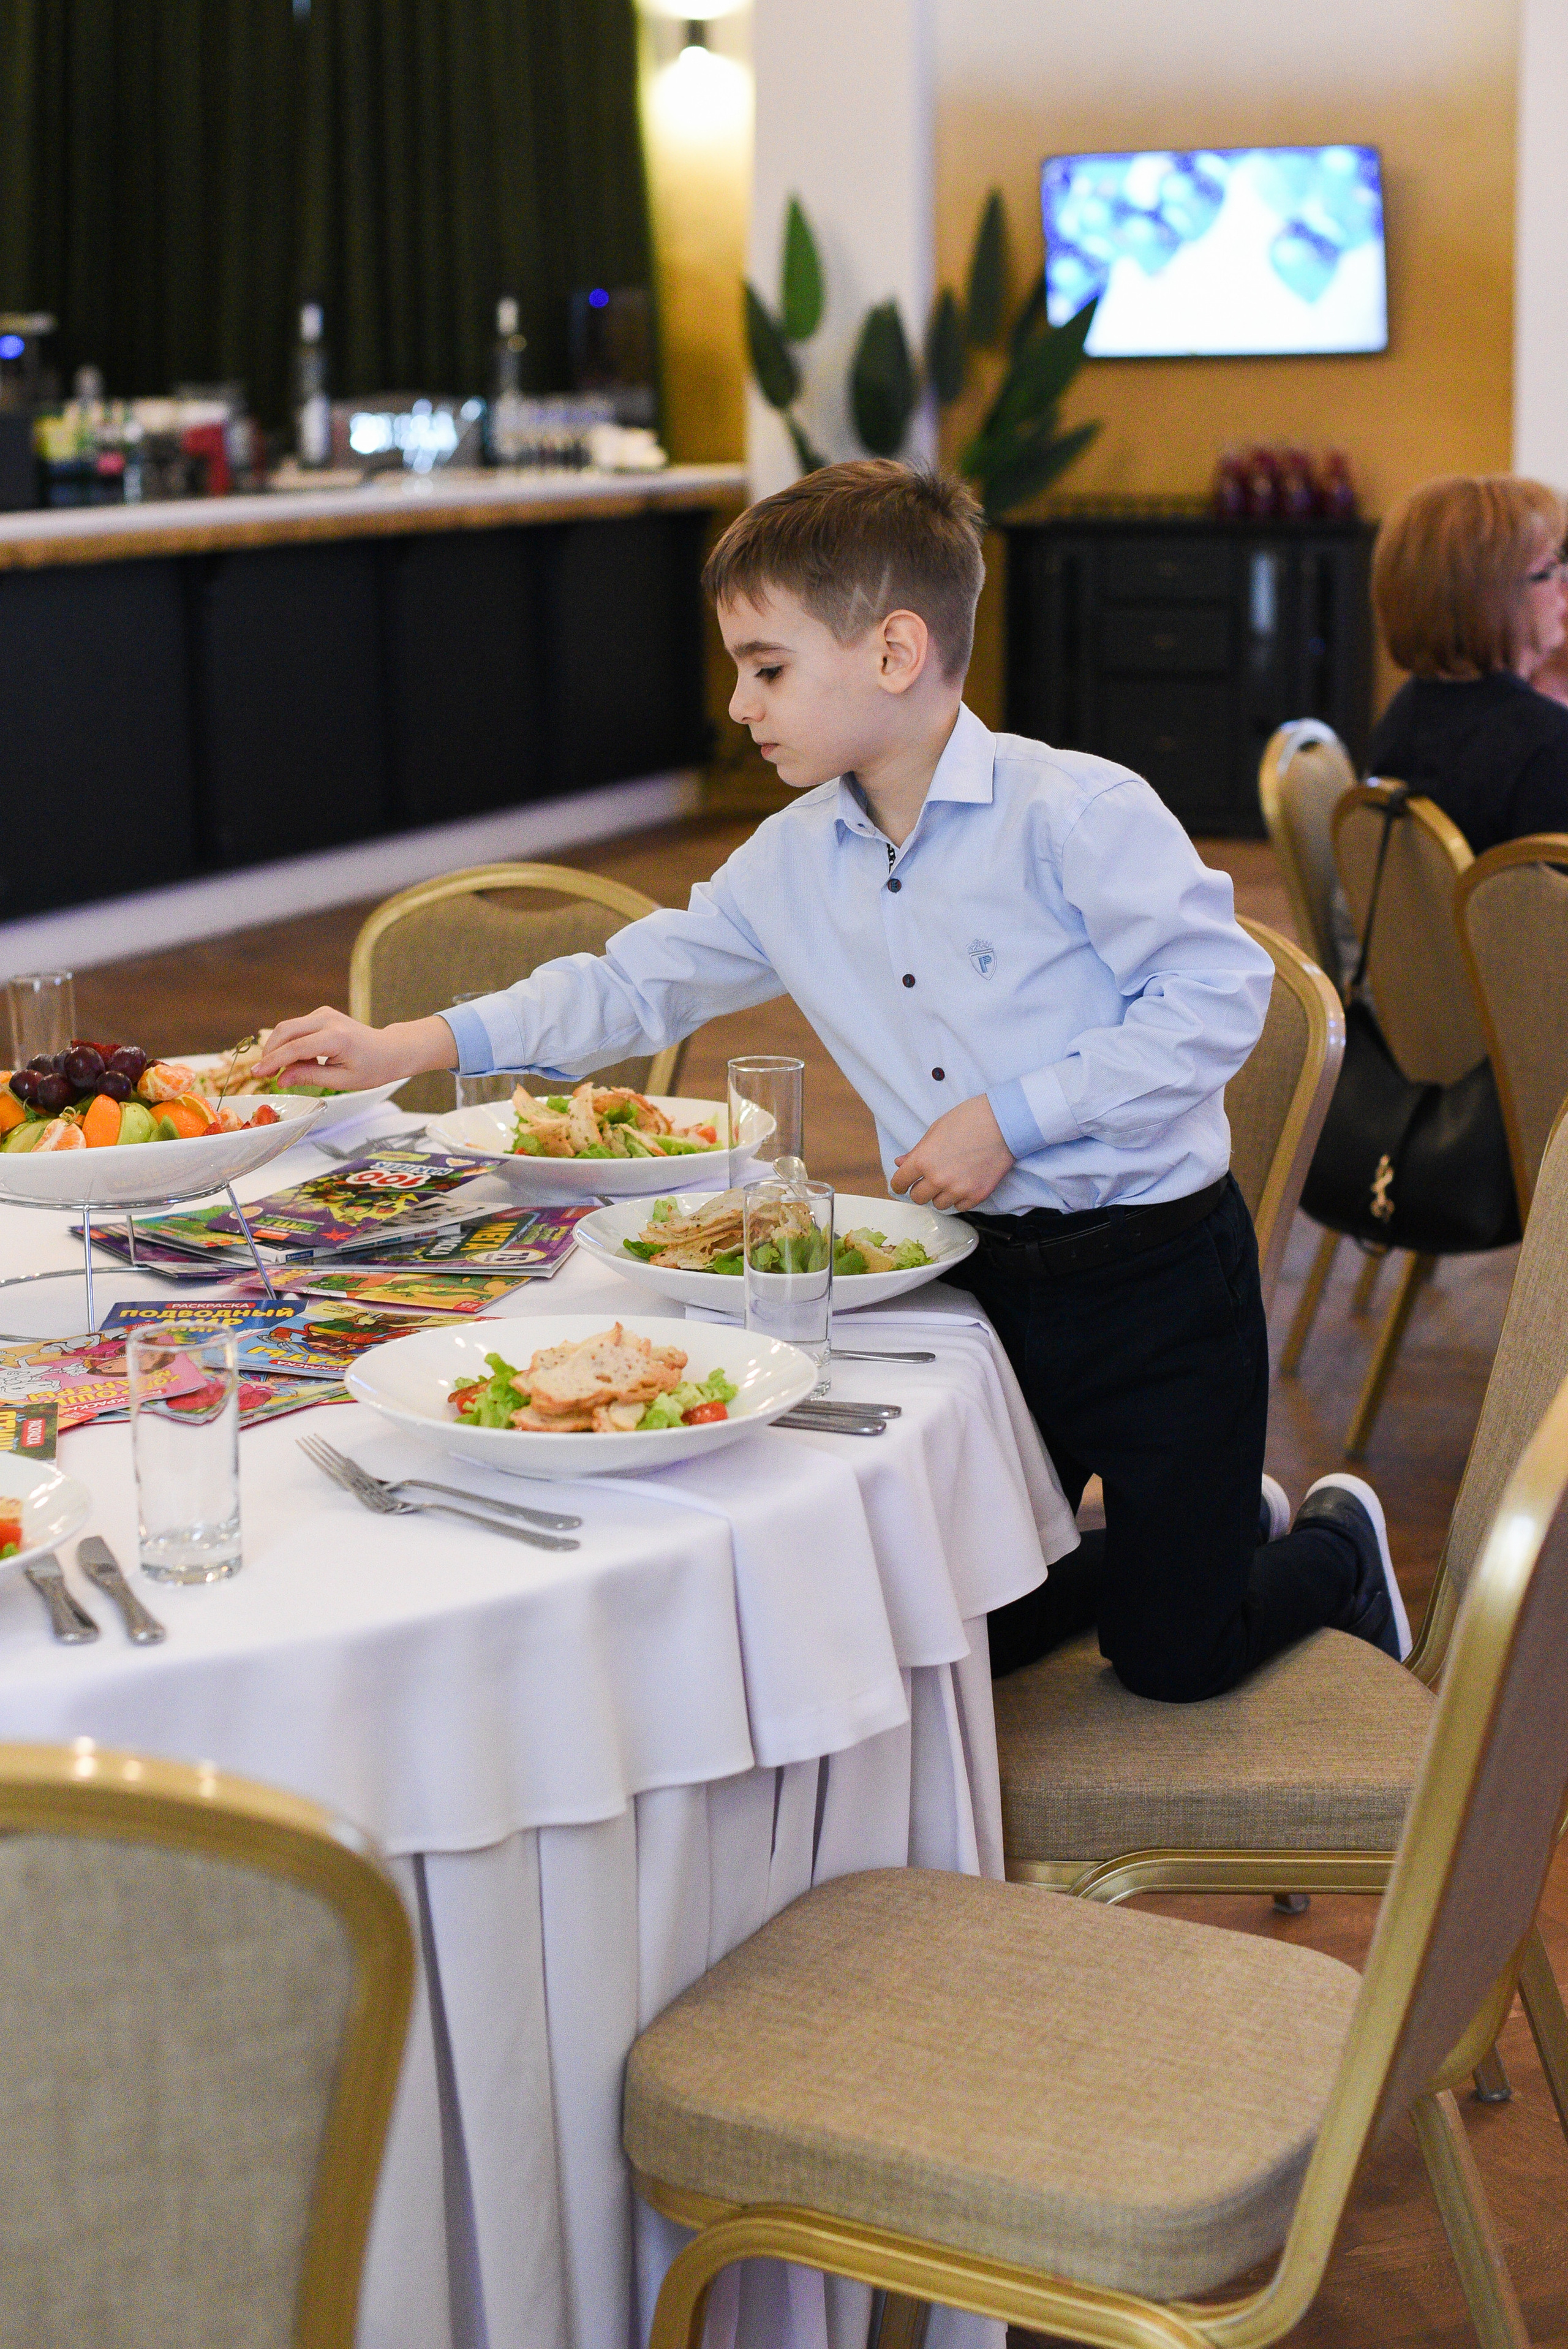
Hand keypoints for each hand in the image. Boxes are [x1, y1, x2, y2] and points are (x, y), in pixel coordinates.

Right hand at [251, 1008, 458, 1093]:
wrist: (389, 1050)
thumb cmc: (372, 1069)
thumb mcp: (342, 1081)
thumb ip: (309, 1077)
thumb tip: (280, 1079)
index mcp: (336, 1038)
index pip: (295, 1048)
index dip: (273, 1061)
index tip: (256, 1073)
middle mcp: (328, 1019)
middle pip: (285, 1031)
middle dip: (270, 1052)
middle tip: (263, 1074)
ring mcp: (324, 1013)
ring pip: (287, 1027)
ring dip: (279, 1049)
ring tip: (287, 1070)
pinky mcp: (321, 1013)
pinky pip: (296, 1028)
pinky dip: (290, 1044)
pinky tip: (301, 1061)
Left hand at [890, 1094, 1012, 1211]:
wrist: (1003, 1123)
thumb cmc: (968, 1120)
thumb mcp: (936, 1130)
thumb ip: (917, 1151)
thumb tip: (900, 1163)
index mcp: (923, 1160)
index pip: (899, 1183)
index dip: (899, 1184)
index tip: (902, 1185)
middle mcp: (938, 1178)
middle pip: (918, 1198)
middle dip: (921, 1190)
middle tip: (929, 1181)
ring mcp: (958, 1189)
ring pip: (939, 1205)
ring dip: (941, 1195)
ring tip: (951, 1180)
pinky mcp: (977, 1195)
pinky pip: (960, 1207)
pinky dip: (960, 1199)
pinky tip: (965, 1184)